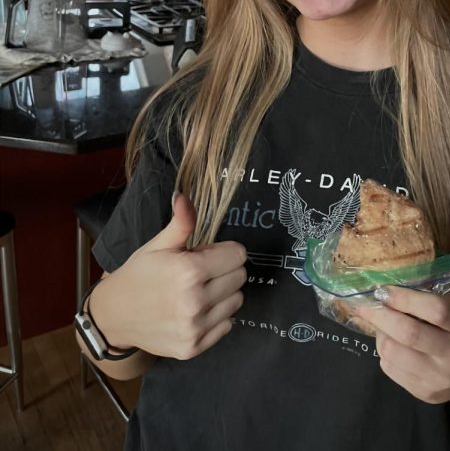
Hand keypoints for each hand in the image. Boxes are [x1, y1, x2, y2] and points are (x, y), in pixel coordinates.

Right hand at [91, 192, 246, 359]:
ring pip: (236, 301)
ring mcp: (195, 328)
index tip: (207, 254)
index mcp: (189, 271)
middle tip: (201, 272)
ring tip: (199, 290)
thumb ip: (181, 222)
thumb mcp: (158, 245)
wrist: (114, 315)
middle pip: (240, 278)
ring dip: (223, 293)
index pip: (238, 256)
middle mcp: (195, 302)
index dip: (224, 251)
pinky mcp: (194, 347)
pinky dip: (217, 316)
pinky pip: (227, 325)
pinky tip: (196, 310)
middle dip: (225, 270)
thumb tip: (184, 196)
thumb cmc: (139, 275)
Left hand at [355, 286, 449, 403]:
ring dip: (380, 334)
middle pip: (409, 333)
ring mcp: (439, 377)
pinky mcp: (424, 392)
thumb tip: (384, 289)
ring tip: (381, 325)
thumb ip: (424, 297)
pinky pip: (390, 367)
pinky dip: (384, 351)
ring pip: (393, 352)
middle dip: (382, 316)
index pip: (436, 310)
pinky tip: (391, 344)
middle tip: (366, 305)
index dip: (405, 298)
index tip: (383, 291)